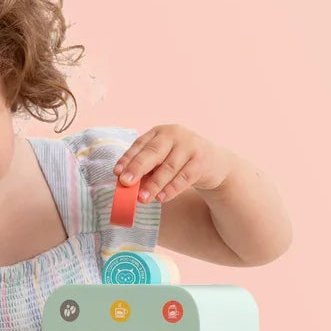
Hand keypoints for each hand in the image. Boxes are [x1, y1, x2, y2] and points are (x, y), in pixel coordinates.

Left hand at [114, 124, 231, 202]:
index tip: (117, 173)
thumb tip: (126, 184)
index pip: (140, 144)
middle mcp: (174, 135)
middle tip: (125, 183)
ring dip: (154, 184)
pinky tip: (161, 198)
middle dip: (137, 168)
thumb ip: (146, 169)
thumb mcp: (162, 160)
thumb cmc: (179, 161)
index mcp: (160, 133)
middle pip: (153, 152)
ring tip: (142, 198)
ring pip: (168, 167)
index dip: (127, 159)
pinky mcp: (201, 161)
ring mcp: (190, 146)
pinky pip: (184, 177)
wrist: (214, 162)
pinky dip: (171, 189)